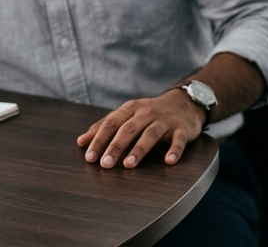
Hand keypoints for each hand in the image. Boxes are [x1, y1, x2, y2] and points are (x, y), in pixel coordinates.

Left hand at [77, 89, 204, 168]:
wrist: (186, 102)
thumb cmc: (151, 112)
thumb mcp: (128, 114)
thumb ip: (105, 126)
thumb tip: (81, 142)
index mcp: (131, 108)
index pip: (112, 123)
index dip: (99, 140)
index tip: (89, 158)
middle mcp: (147, 112)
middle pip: (129, 128)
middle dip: (116, 146)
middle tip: (105, 164)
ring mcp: (166, 120)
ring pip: (151, 134)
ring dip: (139, 149)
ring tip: (129, 165)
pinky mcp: (183, 129)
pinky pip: (178, 139)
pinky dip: (174, 150)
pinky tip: (169, 161)